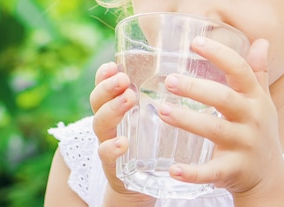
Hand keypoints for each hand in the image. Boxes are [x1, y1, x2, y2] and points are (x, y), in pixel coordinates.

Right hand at [89, 63, 154, 206]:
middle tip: (123, 79)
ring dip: (112, 109)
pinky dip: (112, 147)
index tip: (113, 65)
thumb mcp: (152, 115)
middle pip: (97, 101)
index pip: (103, 85)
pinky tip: (122, 142)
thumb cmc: (150, 140)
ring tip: (128, 98)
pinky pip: (106, 154)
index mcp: (115, 106)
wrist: (143, 179)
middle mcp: (108, 121)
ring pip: (100, 123)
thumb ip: (161, 94)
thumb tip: (186, 67)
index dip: (104, 75)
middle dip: (108, 88)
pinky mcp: (112, 164)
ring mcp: (107, 141)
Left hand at [158, 37, 283, 205]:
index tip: (195, 42)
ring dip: (187, 120)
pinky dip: (193, 173)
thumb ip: (258, 73)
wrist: (269, 176)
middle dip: (196, 89)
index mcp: (255, 99)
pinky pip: (212, 171)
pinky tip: (173, 170)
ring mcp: (243, 145)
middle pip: (223, 99)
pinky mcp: (233, 170)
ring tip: (163, 111)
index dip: (219, 54)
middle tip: (169, 80)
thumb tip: (261, 41)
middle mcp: (251, 119)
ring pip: (214, 130)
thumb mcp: (262, 101)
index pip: (239, 70)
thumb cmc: (258, 131)